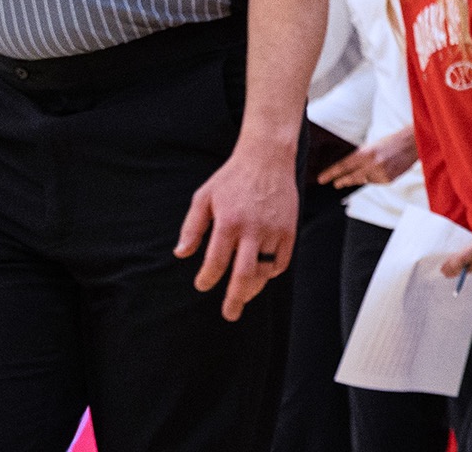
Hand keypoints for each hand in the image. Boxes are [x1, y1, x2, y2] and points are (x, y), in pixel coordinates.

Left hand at [175, 146, 298, 320]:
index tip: (202, 284)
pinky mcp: (289, 229)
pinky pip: (282, 260)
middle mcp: (253, 229)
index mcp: (228, 222)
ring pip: (265, 271)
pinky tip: (262, 274)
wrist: (268, 158)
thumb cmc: (232, 178)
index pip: (216, 262)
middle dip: (235, 299)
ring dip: (253, 287)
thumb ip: (192, 227)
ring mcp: (274, 230)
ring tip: (244, 295)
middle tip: (230, 314)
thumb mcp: (204, 198)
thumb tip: (182, 254)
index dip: (207, 279)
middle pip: (244, 275)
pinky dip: (272, 271)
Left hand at [317, 125, 419, 188]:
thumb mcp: (372, 145)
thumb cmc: (391, 141)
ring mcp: (382, 173)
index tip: (322, 179)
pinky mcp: (389, 179)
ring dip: (359, 178)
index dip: (331, 173)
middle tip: (335, 183)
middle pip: (351, 177)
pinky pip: (375, 182)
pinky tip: (378, 171)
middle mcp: (373, 164)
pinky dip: (373, 178)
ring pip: (363, 180)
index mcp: (367, 153)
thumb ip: (360, 156)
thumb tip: (347, 168)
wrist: (412, 143)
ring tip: (361, 173)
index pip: (344, 166)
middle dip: (341, 180)